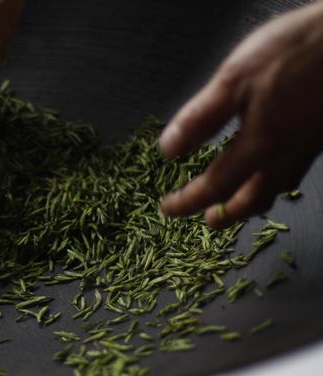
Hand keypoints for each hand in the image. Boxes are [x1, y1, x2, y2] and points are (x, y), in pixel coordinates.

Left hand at [158, 1, 322, 227]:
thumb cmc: (293, 52)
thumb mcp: (233, 80)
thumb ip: (201, 118)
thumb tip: (169, 151)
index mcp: (258, 145)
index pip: (215, 186)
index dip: (188, 202)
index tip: (168, 209)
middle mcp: (286, 155)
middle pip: (253, 198)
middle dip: (228, 214)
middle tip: (208, 223)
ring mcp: (308, 146)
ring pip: (278, 188)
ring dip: (254, 202)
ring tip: (238, 205)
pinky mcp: (320, 134)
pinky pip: (295, 171)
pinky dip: (276, 182)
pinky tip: (274, 170)